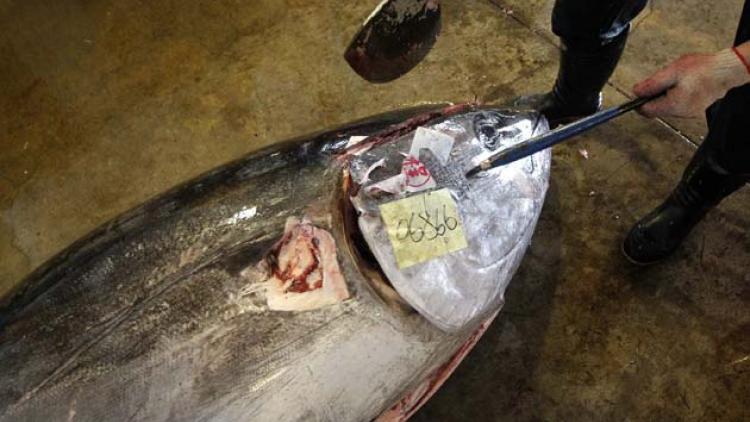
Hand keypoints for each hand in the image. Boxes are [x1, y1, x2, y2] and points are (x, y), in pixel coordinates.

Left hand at [634, 48, 749, 117]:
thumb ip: (652, 84)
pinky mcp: (695, 108)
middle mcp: (680, 113)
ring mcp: (688, 112)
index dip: (639, 101)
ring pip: (667, 106)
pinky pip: (678, 104)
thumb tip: (636, 91)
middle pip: (656, 109)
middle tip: (662, 80)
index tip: (641, 90)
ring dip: (665, 94)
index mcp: (672, 106)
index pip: (645, 111)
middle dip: (654, 95)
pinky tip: (684, 83)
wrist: (726, 70)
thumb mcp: (671, 72)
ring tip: (676, 80)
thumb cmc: (702, 69)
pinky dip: (676, 95)